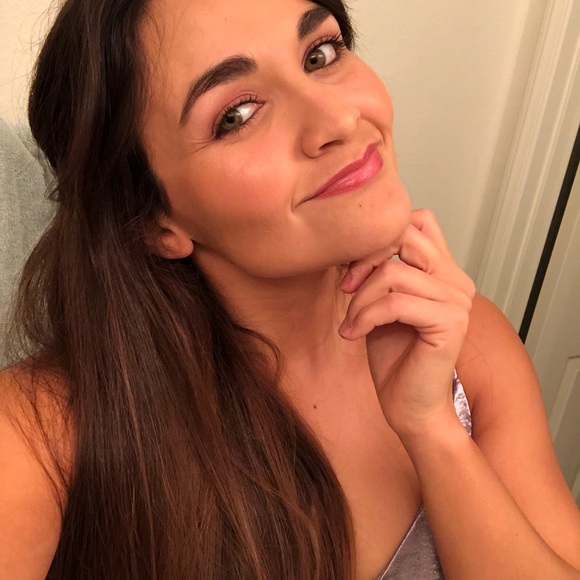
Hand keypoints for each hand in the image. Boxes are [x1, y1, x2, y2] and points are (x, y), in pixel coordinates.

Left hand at [338, 209, 475, 438]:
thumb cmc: (394, 356)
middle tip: (346, 290)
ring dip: (360, 300)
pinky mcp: (451, 322)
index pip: (417, 221)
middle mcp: (456, 280)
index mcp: (444, 271)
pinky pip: (396, 303)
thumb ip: (379, 270)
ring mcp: (457, 300)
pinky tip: (353, 333)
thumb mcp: (380, 302)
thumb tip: (353, 243)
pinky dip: (366, 316)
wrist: (409, 406)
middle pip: (406, 236)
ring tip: (351, 323)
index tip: (352, 271)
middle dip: (365, 261)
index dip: (378, 239)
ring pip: (393, 273)